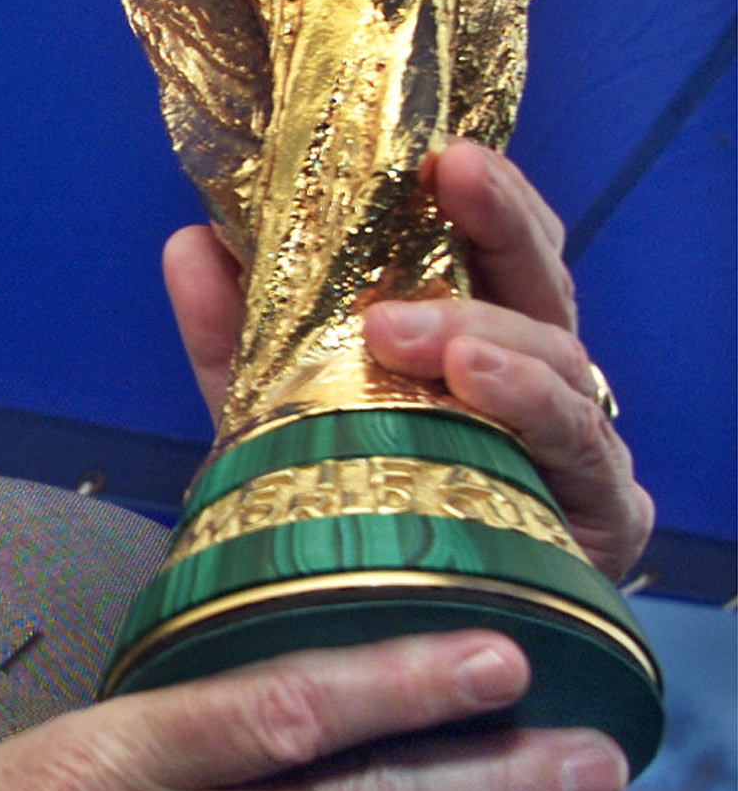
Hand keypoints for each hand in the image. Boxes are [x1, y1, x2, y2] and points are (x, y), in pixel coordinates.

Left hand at [163, 139, 651, 578]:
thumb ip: (233, 335)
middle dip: (499, 224)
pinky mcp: (599, 521)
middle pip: (543, 284)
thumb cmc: (352, 510)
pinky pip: (579, 455)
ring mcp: (579, 449)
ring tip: (423, 328)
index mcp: (481, 340)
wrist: (387, 640)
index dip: (479, 194)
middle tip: (451, 179)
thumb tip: (190, 242)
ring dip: (491, 333)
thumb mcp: (277, 414)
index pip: (496, 249)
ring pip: (561, 363)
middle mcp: (542, 385)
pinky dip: (529, 410)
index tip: (437, 150)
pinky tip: (480, 382)